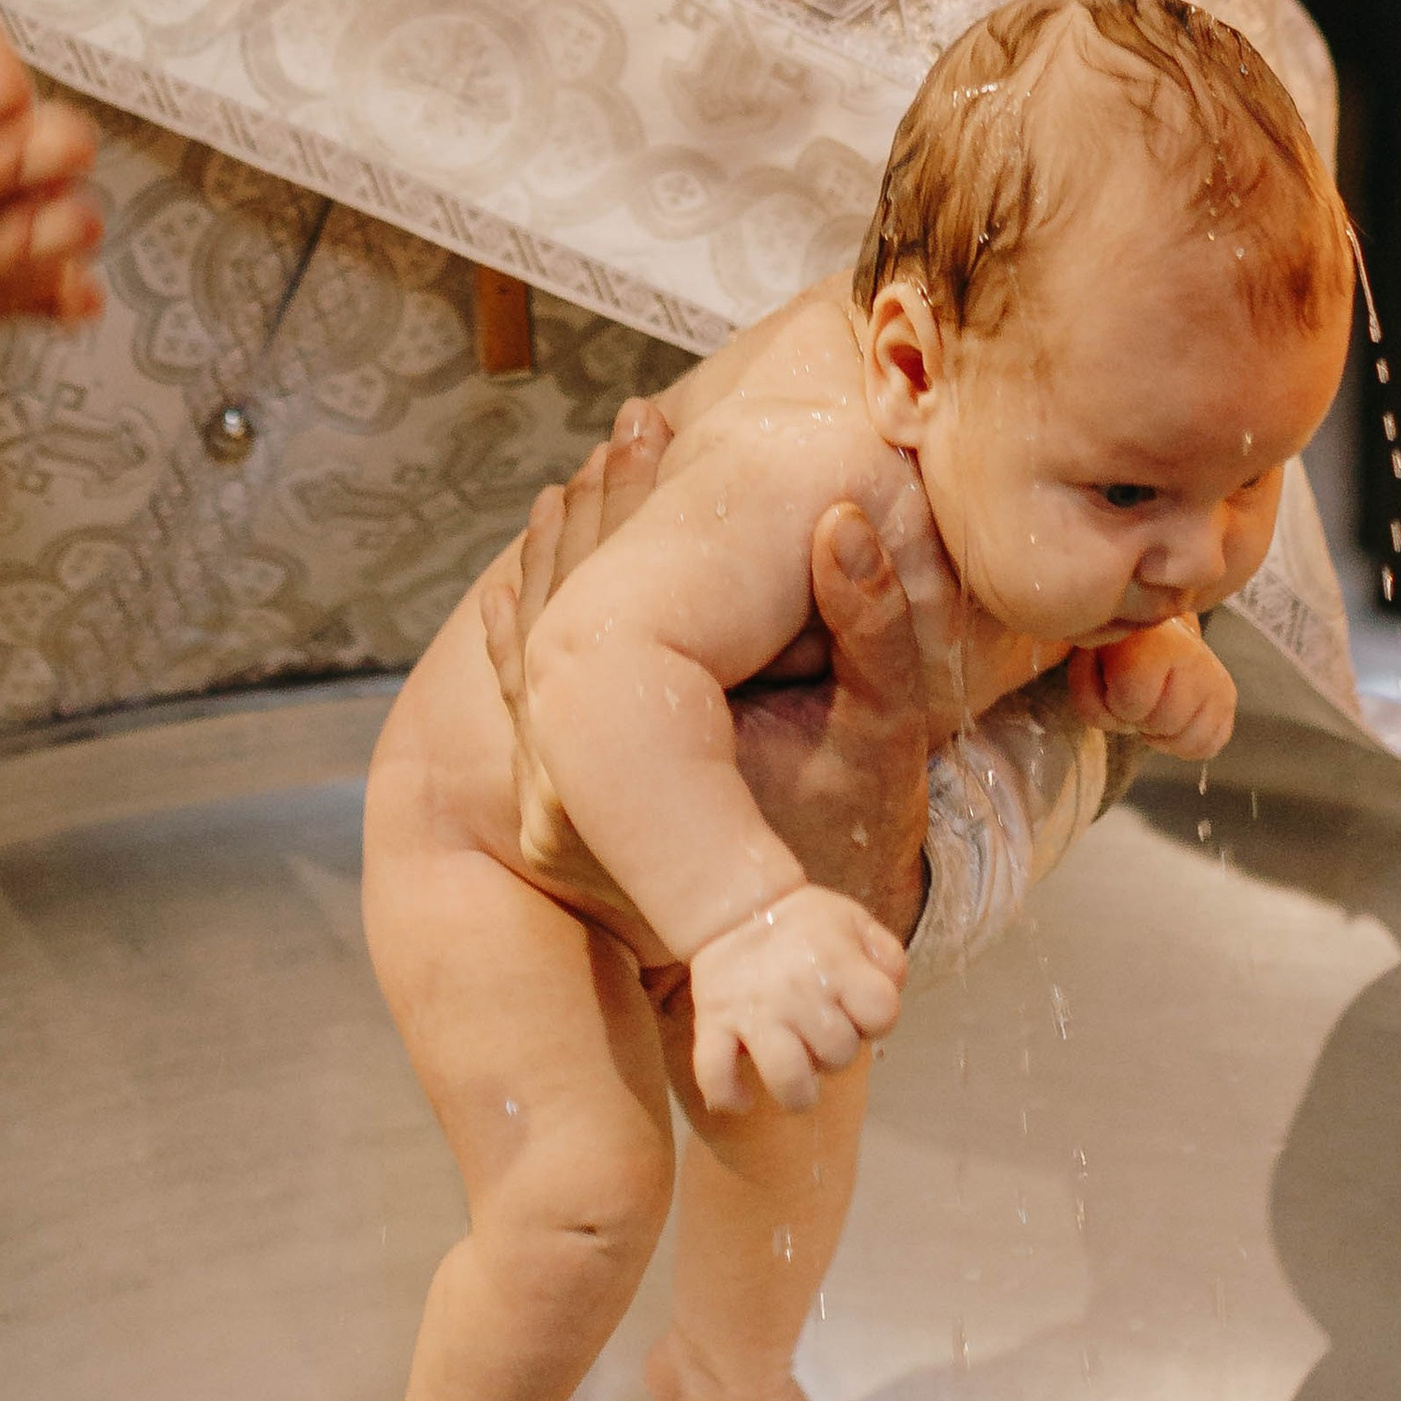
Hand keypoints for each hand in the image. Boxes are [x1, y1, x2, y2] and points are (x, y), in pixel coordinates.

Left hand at [484, 404, 935, 943]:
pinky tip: (520, 581)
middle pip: (560, 607)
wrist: (798, 971)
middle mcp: (575, 773)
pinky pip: (525, 697)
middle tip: (624, 431)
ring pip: (532, 648)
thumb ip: (870, 630)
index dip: (631, 502)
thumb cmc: (850, 851)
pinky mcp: (557, 809)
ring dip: (556, 560)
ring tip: (576, 483)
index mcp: (642, 747)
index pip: (611, 590)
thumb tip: (845, 516)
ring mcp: (555, 796)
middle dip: (592, 512)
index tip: (651, 429)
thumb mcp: (879, 739)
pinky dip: (529, 629)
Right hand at [687, 881, 904, 1113]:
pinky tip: (744, 1097)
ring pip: (786, 1077)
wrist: (736, 910)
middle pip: (838, 1055)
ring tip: (796, 1078)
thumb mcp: (856, 923)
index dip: (878, 1019)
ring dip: (798, 1091)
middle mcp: (797, 992)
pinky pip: (714, 1074)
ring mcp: (753, 1012)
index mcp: (837, 965)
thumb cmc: (805, 925)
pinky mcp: (713, 1023)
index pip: (882, 1014)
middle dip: (837, 1053)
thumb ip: (887, 959)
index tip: (860, 1011)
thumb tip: (891, 996)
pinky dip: (729, 1095)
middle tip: (821, 1033)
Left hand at [1068, 615, 1236, 759]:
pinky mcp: (1227, 697)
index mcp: (1154, 639)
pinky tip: (1170, 719)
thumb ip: (1087, 685)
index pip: (1133, 701)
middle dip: (1140, 720)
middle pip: (1163, 725)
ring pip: (1187, 742)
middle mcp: (1195, 656)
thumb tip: (1120, 719)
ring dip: (1162, 735)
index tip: (1111, 685)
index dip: (1116, 704)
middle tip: (1134, 697)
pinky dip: (1184, 743)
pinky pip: (1208, 745)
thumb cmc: (1111, 650)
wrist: (1147, 630)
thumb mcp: (1086, 658)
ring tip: (1152, 707)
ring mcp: (1216, 678)